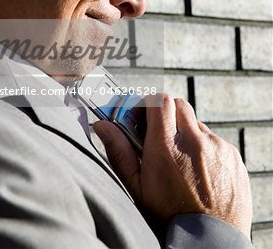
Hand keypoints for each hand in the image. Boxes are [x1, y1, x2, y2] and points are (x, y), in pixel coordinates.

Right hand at [93, 95, 251, 238]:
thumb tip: (102, 125)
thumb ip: (119, 152)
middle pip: (179, 105)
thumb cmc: (169, 216)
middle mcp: (195, 141)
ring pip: (197, 125)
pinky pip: (215, 141)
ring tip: (181, 161)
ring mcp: (218, 147)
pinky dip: (205, 149)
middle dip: (166, 114)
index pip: (159, 101)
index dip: (149, 104)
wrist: (211, 240)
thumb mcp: (138, 187)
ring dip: (186, 134)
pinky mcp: (233, 156)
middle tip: (159, 134)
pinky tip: (200, 172)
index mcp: (167, 147)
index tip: (143, 116)